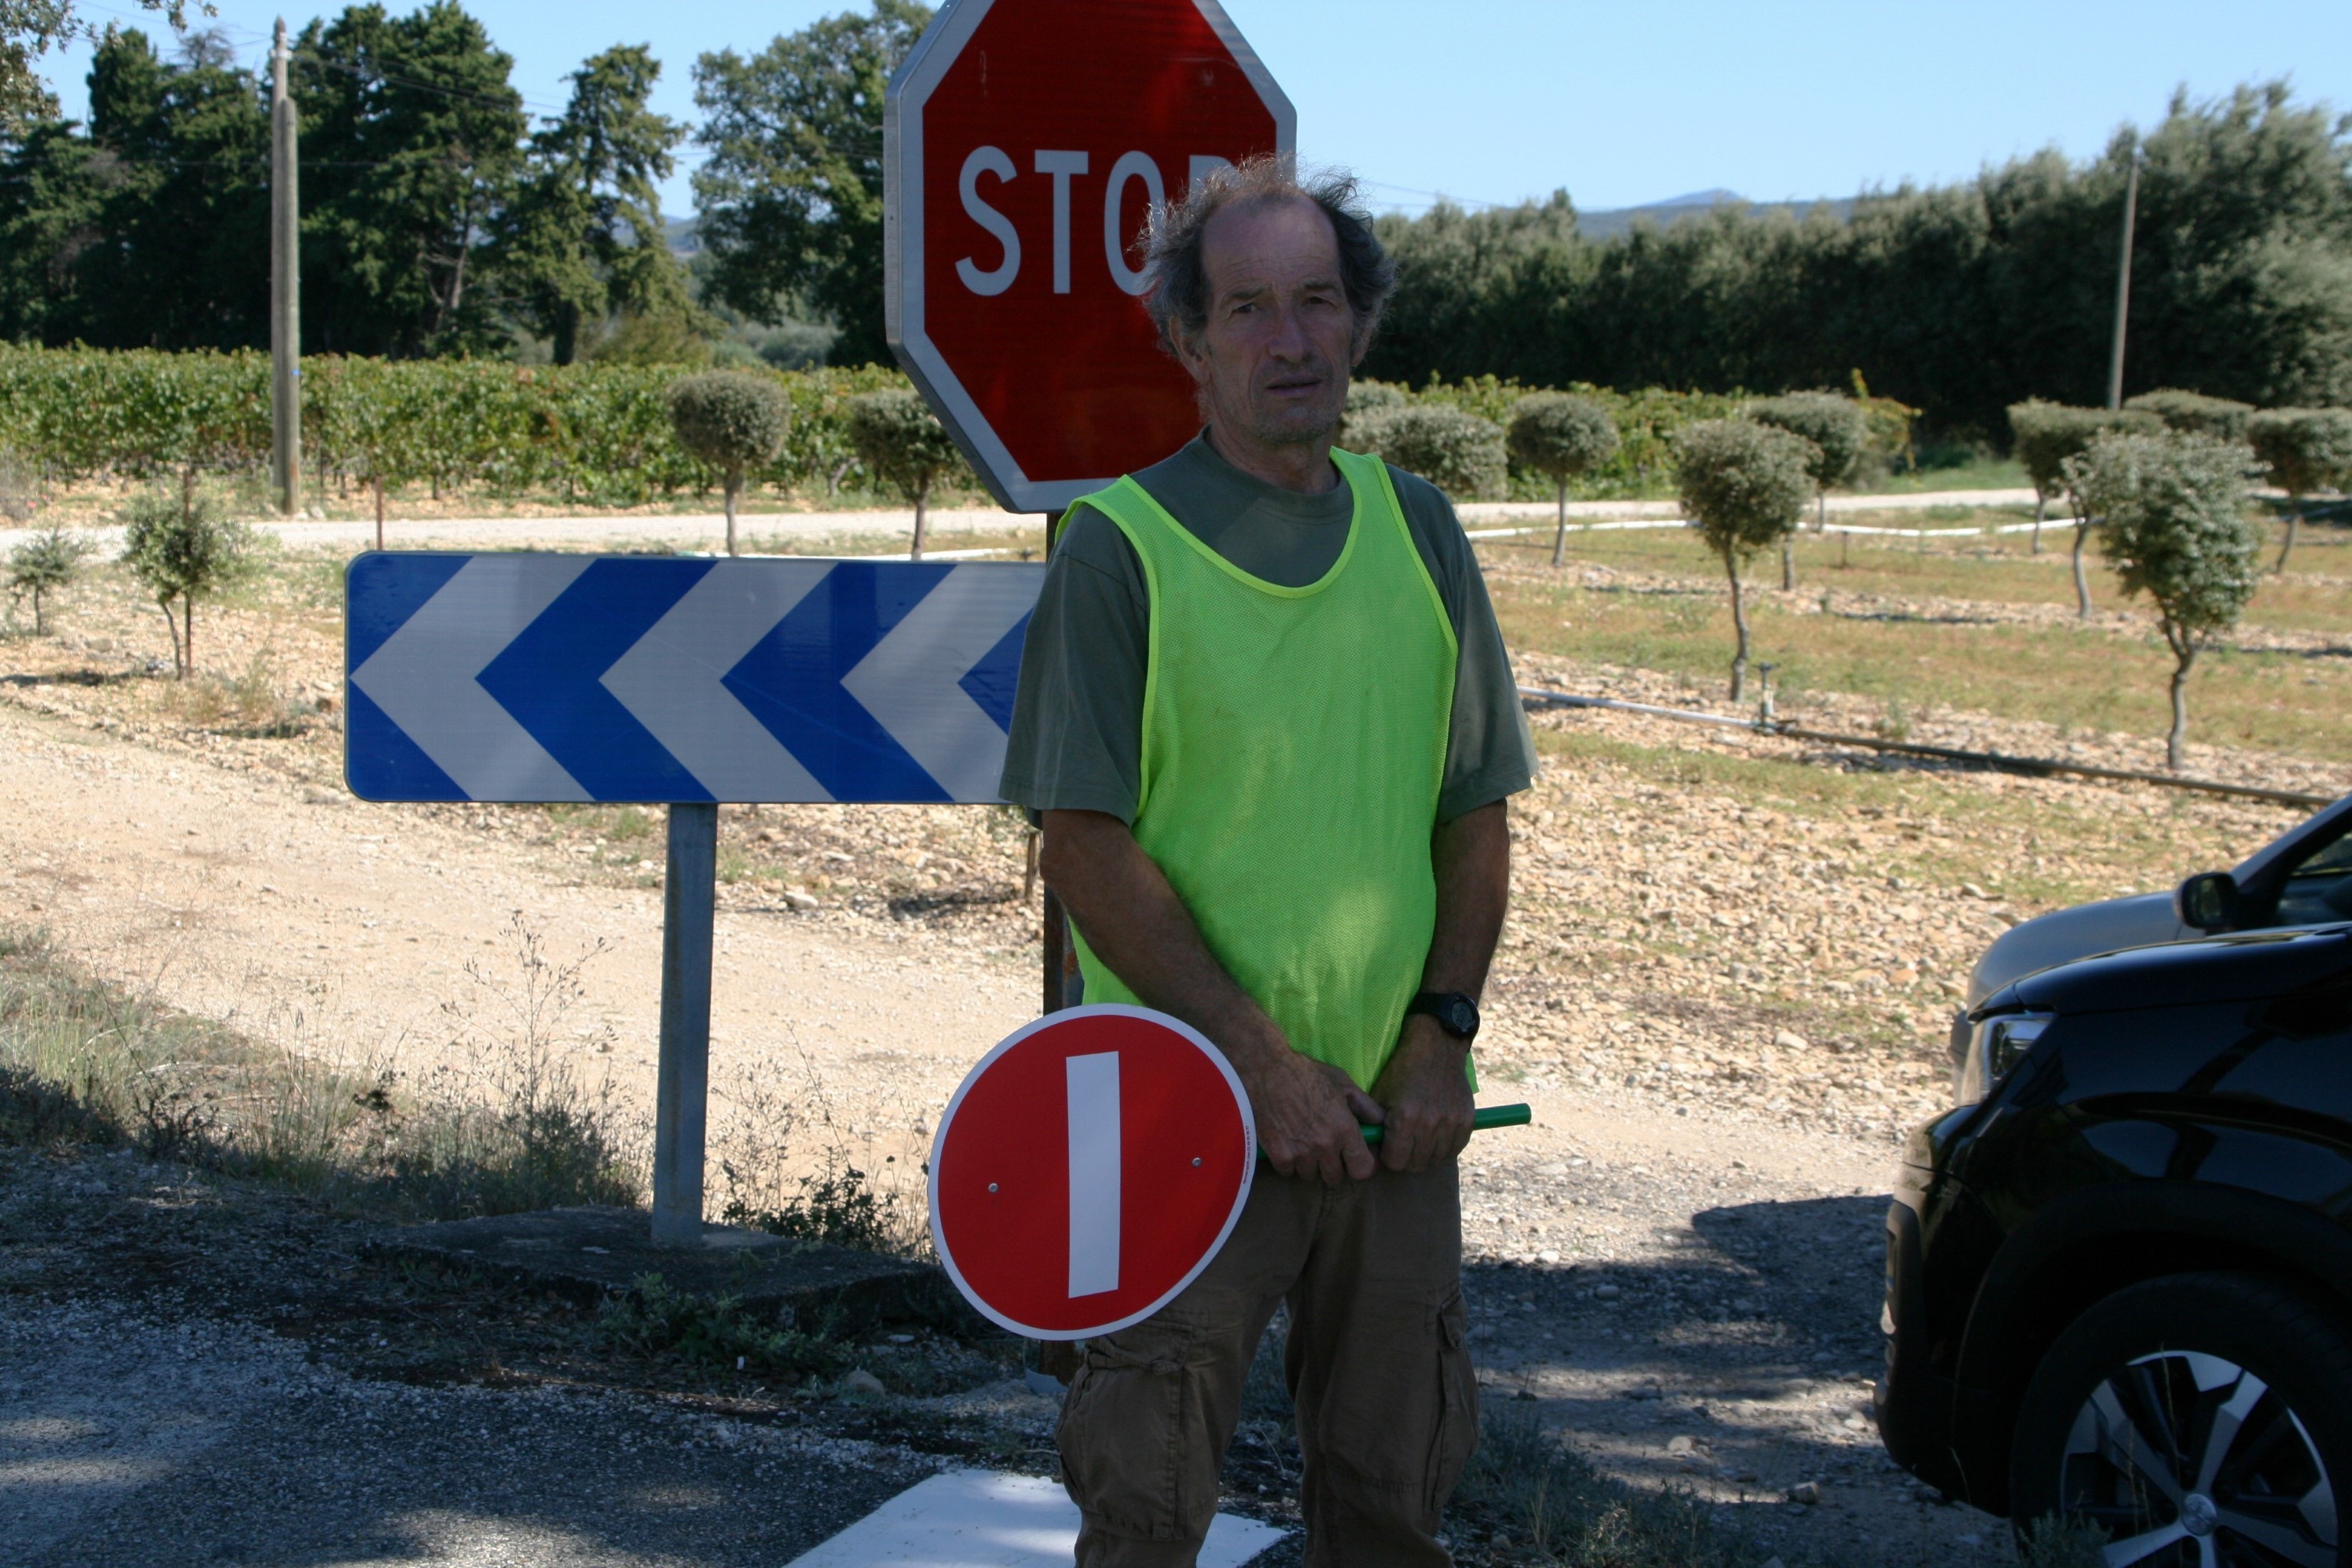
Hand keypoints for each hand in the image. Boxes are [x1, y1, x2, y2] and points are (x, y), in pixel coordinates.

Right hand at [1232, 1030, 1381, 1184]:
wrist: (1266, 1071)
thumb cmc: (1306, 1073)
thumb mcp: (1342, 1083)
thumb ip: (1366, 1106)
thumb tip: (1382, 1123)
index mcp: (1344, 1128)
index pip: (1362, 1169)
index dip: (1362, 1167)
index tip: (1357, 1160)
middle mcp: (1325, 1145)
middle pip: (1335, 1178)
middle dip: (1333, 1166)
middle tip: (1326, 1149)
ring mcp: (1300, 1153)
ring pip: (1310, 1176)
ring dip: (1310, 1165)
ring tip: (1304, 1143)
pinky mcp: (1278, 1155)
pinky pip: (1288, 1172)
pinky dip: (1288, 1162)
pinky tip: (1287, 1143)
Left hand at [1369, 1016, 1474, 1172]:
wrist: (1435, 1048)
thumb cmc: (1403, 1071)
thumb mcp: (1381, 1095)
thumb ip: (1374, 1125)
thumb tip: (1368, 1151)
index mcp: (1405, 1118)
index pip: (1395, 1162)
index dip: (1388, 1157)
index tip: (1388, 1148)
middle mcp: (1430, 1123)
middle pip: (1416, 1165)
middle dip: (1406, 1158)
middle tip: (1403, 1145)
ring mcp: (1451, 1122)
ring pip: (1436, 1160)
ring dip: (1425, 1154)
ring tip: (1419, 1139)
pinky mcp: (1467, 1120)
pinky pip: (1455, 1149)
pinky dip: (1444, 1147)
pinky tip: (1435, 1136)